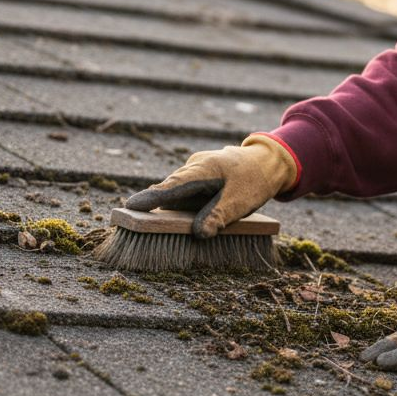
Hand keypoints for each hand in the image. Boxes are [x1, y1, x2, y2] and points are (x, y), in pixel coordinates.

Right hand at [124, 135, 296, 236]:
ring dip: (170, 209)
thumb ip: (219, 217)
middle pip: (169, 191)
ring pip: (176, 192)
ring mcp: (194, 170)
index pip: (172, 186)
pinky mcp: (197, 177)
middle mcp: (194, 167)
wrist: (267, 161)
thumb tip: (198, 234)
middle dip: (155, 207)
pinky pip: (183, 192)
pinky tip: (182, 220)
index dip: (150, 198)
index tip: (129, 208)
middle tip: (135, 227)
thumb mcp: (241, 202)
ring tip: (157, 229)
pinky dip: (180, 206)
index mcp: (204, 169)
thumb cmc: (255, 180)